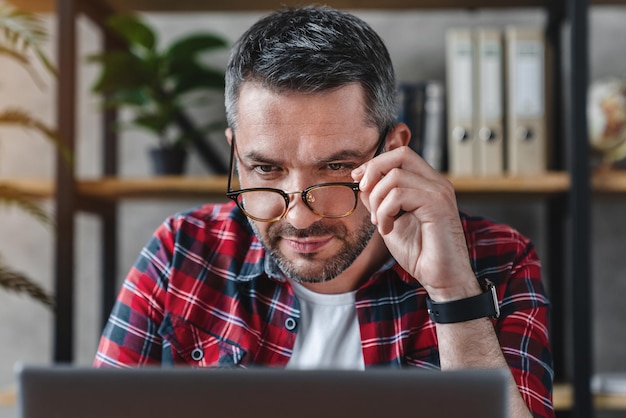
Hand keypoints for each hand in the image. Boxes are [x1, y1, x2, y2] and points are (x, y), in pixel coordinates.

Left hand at [352, 146, 480, 300]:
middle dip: (374, 170)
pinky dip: (385, 212)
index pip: (400, 155)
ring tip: (380, 223)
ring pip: (395, 176)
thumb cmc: (420, 252)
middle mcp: (436, 183)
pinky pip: (399, 194)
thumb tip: (362, 183)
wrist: (442, 278)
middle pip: (400, 154)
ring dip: (377, 200)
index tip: (357, 179)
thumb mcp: (390, 220)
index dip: (375, 163)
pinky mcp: (438, 205)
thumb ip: (379, 200)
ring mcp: (439, 192)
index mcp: (427, 184)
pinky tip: (387, 229)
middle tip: (363, 192)